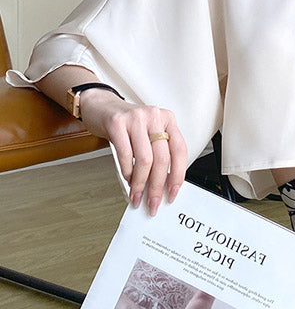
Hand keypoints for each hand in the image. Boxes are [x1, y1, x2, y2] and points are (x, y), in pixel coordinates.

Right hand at [79, 88, 186, 214]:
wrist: (101, 106)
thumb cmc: (126, 124)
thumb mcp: (148, 134)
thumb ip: (157, 154)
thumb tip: (162, 185)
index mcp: (168, 119)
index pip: (180, 151)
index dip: (178, 175)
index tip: (173, 193)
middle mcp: (154, 116)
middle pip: (162, 158)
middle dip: (157, 186)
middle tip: (152, 202)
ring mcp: (136, 118)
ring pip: (144, 159)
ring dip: (140, 183)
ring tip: (137, 195)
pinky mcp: (117, 122)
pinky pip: (125, 155)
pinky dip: (127, 172)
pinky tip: (127, 179)